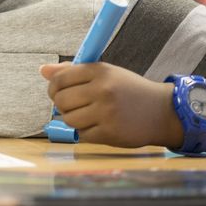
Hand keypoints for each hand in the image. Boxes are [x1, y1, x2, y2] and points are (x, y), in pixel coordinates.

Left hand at [40, 62, 179, 148]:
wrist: (163, 111)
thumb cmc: (128, 90)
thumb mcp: (105, 73)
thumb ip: (72, 71)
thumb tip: (43, 70)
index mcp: (100, 71)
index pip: (60, 79)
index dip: (53, 87)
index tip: (58, 92)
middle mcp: (103, 90)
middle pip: (60, 100)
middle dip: (61, 104)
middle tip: (73, 105)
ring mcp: (106, 113)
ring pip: (68, 119)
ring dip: (73, 119)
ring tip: (86, 115)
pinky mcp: (110, 133)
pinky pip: (82, 135)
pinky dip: (85, 132)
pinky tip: (98, 126)